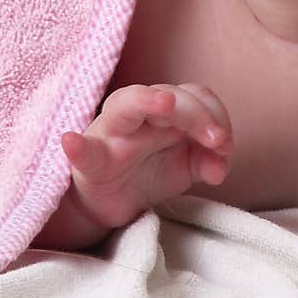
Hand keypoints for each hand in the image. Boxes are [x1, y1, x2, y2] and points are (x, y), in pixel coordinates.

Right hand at [60, 83, 232, 231]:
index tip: (225, 144)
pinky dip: (78, 147)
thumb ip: (208, 160)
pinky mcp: (90, 164)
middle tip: (217, 142)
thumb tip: (220, 167)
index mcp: (164, 111)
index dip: (216, 113)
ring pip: (125, 105)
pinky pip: (83, 152)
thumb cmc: (151, 171)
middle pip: (168, 95)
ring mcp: (110, 134)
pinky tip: (72, 142)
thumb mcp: (187, 166)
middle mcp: (138, 114)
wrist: (114, 203)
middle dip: (197, 114)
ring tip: (164, 104)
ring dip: (146, 102)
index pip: (194, 94)